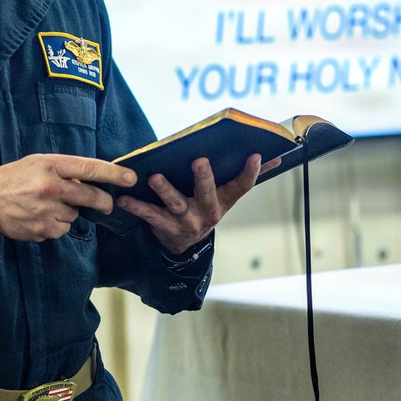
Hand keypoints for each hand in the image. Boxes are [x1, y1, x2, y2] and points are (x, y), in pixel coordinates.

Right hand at [0, 154, 136, 241]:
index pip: (89, 168)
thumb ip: (64, 170)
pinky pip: (62, 229)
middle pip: (91, 197)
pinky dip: (56, 225)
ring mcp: (47, 211)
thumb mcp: (38, 163)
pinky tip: (40, 217)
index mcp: (51, 166)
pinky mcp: (43, 230)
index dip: (113, 174)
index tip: (131, 178)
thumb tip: (91, 180)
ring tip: (47, 206)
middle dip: (103, 202)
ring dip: (69, 212)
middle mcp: (51, 188)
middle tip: (106, 204)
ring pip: (76, 216)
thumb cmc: (14, 178)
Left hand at [115, 153, 282, 255]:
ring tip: (154, 177)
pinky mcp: (165, 228)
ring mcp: (186, 222)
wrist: (186, 245)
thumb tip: (277, 156)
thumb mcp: (228, 195)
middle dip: (204, 178)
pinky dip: (136, 206)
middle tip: (199, 161)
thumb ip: (249, 176)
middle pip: (207, 193)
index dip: (250, 172)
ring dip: (165, 190)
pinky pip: (149, 215)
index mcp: (225, 201)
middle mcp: (208, 212)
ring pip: (177, 205)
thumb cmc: (206, 207)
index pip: (242, 186)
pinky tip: (123, 197)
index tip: (255, 155)